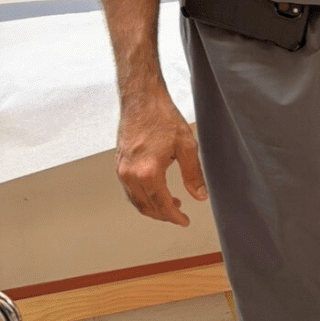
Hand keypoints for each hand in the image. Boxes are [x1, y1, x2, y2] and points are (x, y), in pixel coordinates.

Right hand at [115, 88, 206, 225]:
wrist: (142, 100)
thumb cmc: (163, 117)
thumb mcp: (187, 146)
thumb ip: (193, 174)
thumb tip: (200, 195)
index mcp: (148, 171)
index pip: (161, 204)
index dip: (174, 216)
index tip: (184, 221)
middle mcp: (130, 174)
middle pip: (146, 207)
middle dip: (163, 215)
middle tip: (179, 216)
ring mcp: (121, 170)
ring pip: (136, 200)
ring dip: (152, 207)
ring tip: (171, 204)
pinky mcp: (119, 164)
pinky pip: (129, 190)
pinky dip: (143, 197)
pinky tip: (155, 192)